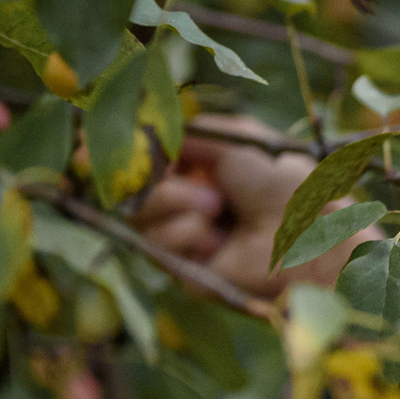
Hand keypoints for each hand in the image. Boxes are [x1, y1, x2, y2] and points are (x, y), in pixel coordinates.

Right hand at [132, 117, 372, 298]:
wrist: (313, 238)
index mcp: (201, 168)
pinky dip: (183, 233)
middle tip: (182, 179)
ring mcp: (186, 238)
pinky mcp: (187, 272)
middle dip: (148, 178)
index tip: (86, 144)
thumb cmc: (287, 184)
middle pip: (127, 186)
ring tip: (216, 206)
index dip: (114, 152)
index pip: (140, 159)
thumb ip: (182, 130)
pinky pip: (154, 247)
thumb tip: (129, 125)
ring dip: (171, 203)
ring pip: (136, 215)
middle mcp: (189, 202)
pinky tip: (214, 235)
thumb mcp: (235, 140)